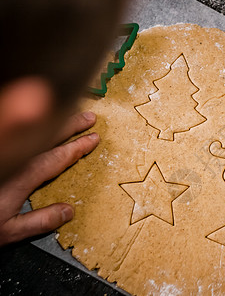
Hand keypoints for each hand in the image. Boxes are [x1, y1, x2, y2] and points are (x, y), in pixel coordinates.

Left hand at [0, 111, 98, 245]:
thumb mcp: (7, 231)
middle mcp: (15, 159)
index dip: (78, 148)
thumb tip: (69, 211)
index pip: (57, 158)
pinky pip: (15, 131)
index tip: (94, 138)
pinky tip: (38, 120)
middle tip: (90, 117)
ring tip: (70, 115)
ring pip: (33, 130)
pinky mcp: (2, 151)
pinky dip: (30, 124)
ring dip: (54, 122)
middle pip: (48, 136)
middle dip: (71, 125)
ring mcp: (6, 151)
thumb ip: (39, 221)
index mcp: (22, 177)